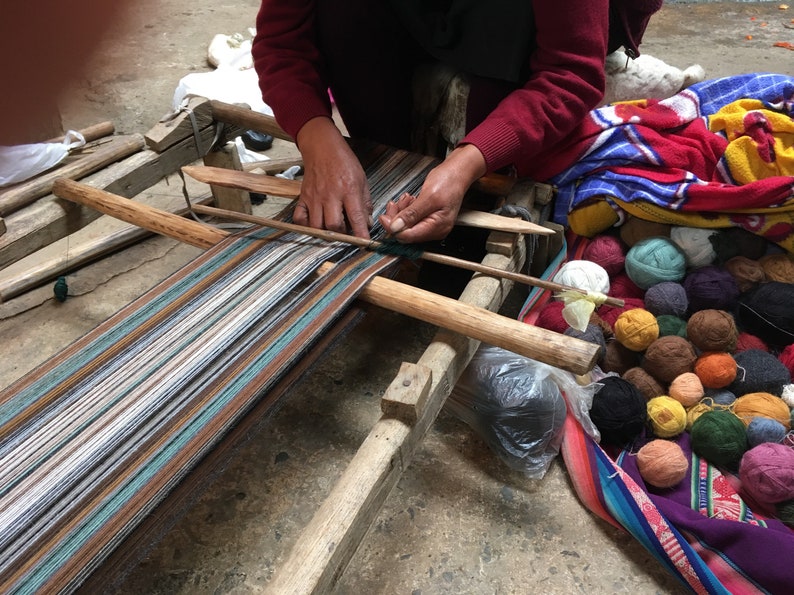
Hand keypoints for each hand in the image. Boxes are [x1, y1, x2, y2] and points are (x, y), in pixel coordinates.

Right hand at [293, 117, 372, 238]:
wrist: (322, 147)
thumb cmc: (344, 162)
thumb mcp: (362, 179)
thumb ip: (365, 203)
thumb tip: (367, 223)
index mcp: (348, 190)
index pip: (355, 217)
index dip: (360, 233)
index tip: (364, 244)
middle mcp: (330, 195)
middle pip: (333, 226)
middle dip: (341, 234)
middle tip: (347, 232)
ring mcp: (314, 197)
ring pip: (316, 225)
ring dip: (325, 232)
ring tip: (332, 230)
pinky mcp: (303, 197)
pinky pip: (300, 218)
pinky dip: (306, 225)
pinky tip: (315, 223)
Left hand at [379, 144, 486, 242]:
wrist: (458, 172)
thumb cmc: (449, 181)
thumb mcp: (428, 196)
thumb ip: (411, 214)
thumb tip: (395, 227)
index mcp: (437, 227)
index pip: (408, 236)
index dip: (393, 228)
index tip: (384, 217)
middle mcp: (435, 230)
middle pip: (406, 233)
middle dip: (396, 219)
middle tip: (393, 205)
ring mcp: (432, 225)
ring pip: (407, 226)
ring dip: (401, 213)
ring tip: (405, 199)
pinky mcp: (429, 220)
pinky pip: (412, 220)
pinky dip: (407, 210)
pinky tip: (409, 201)